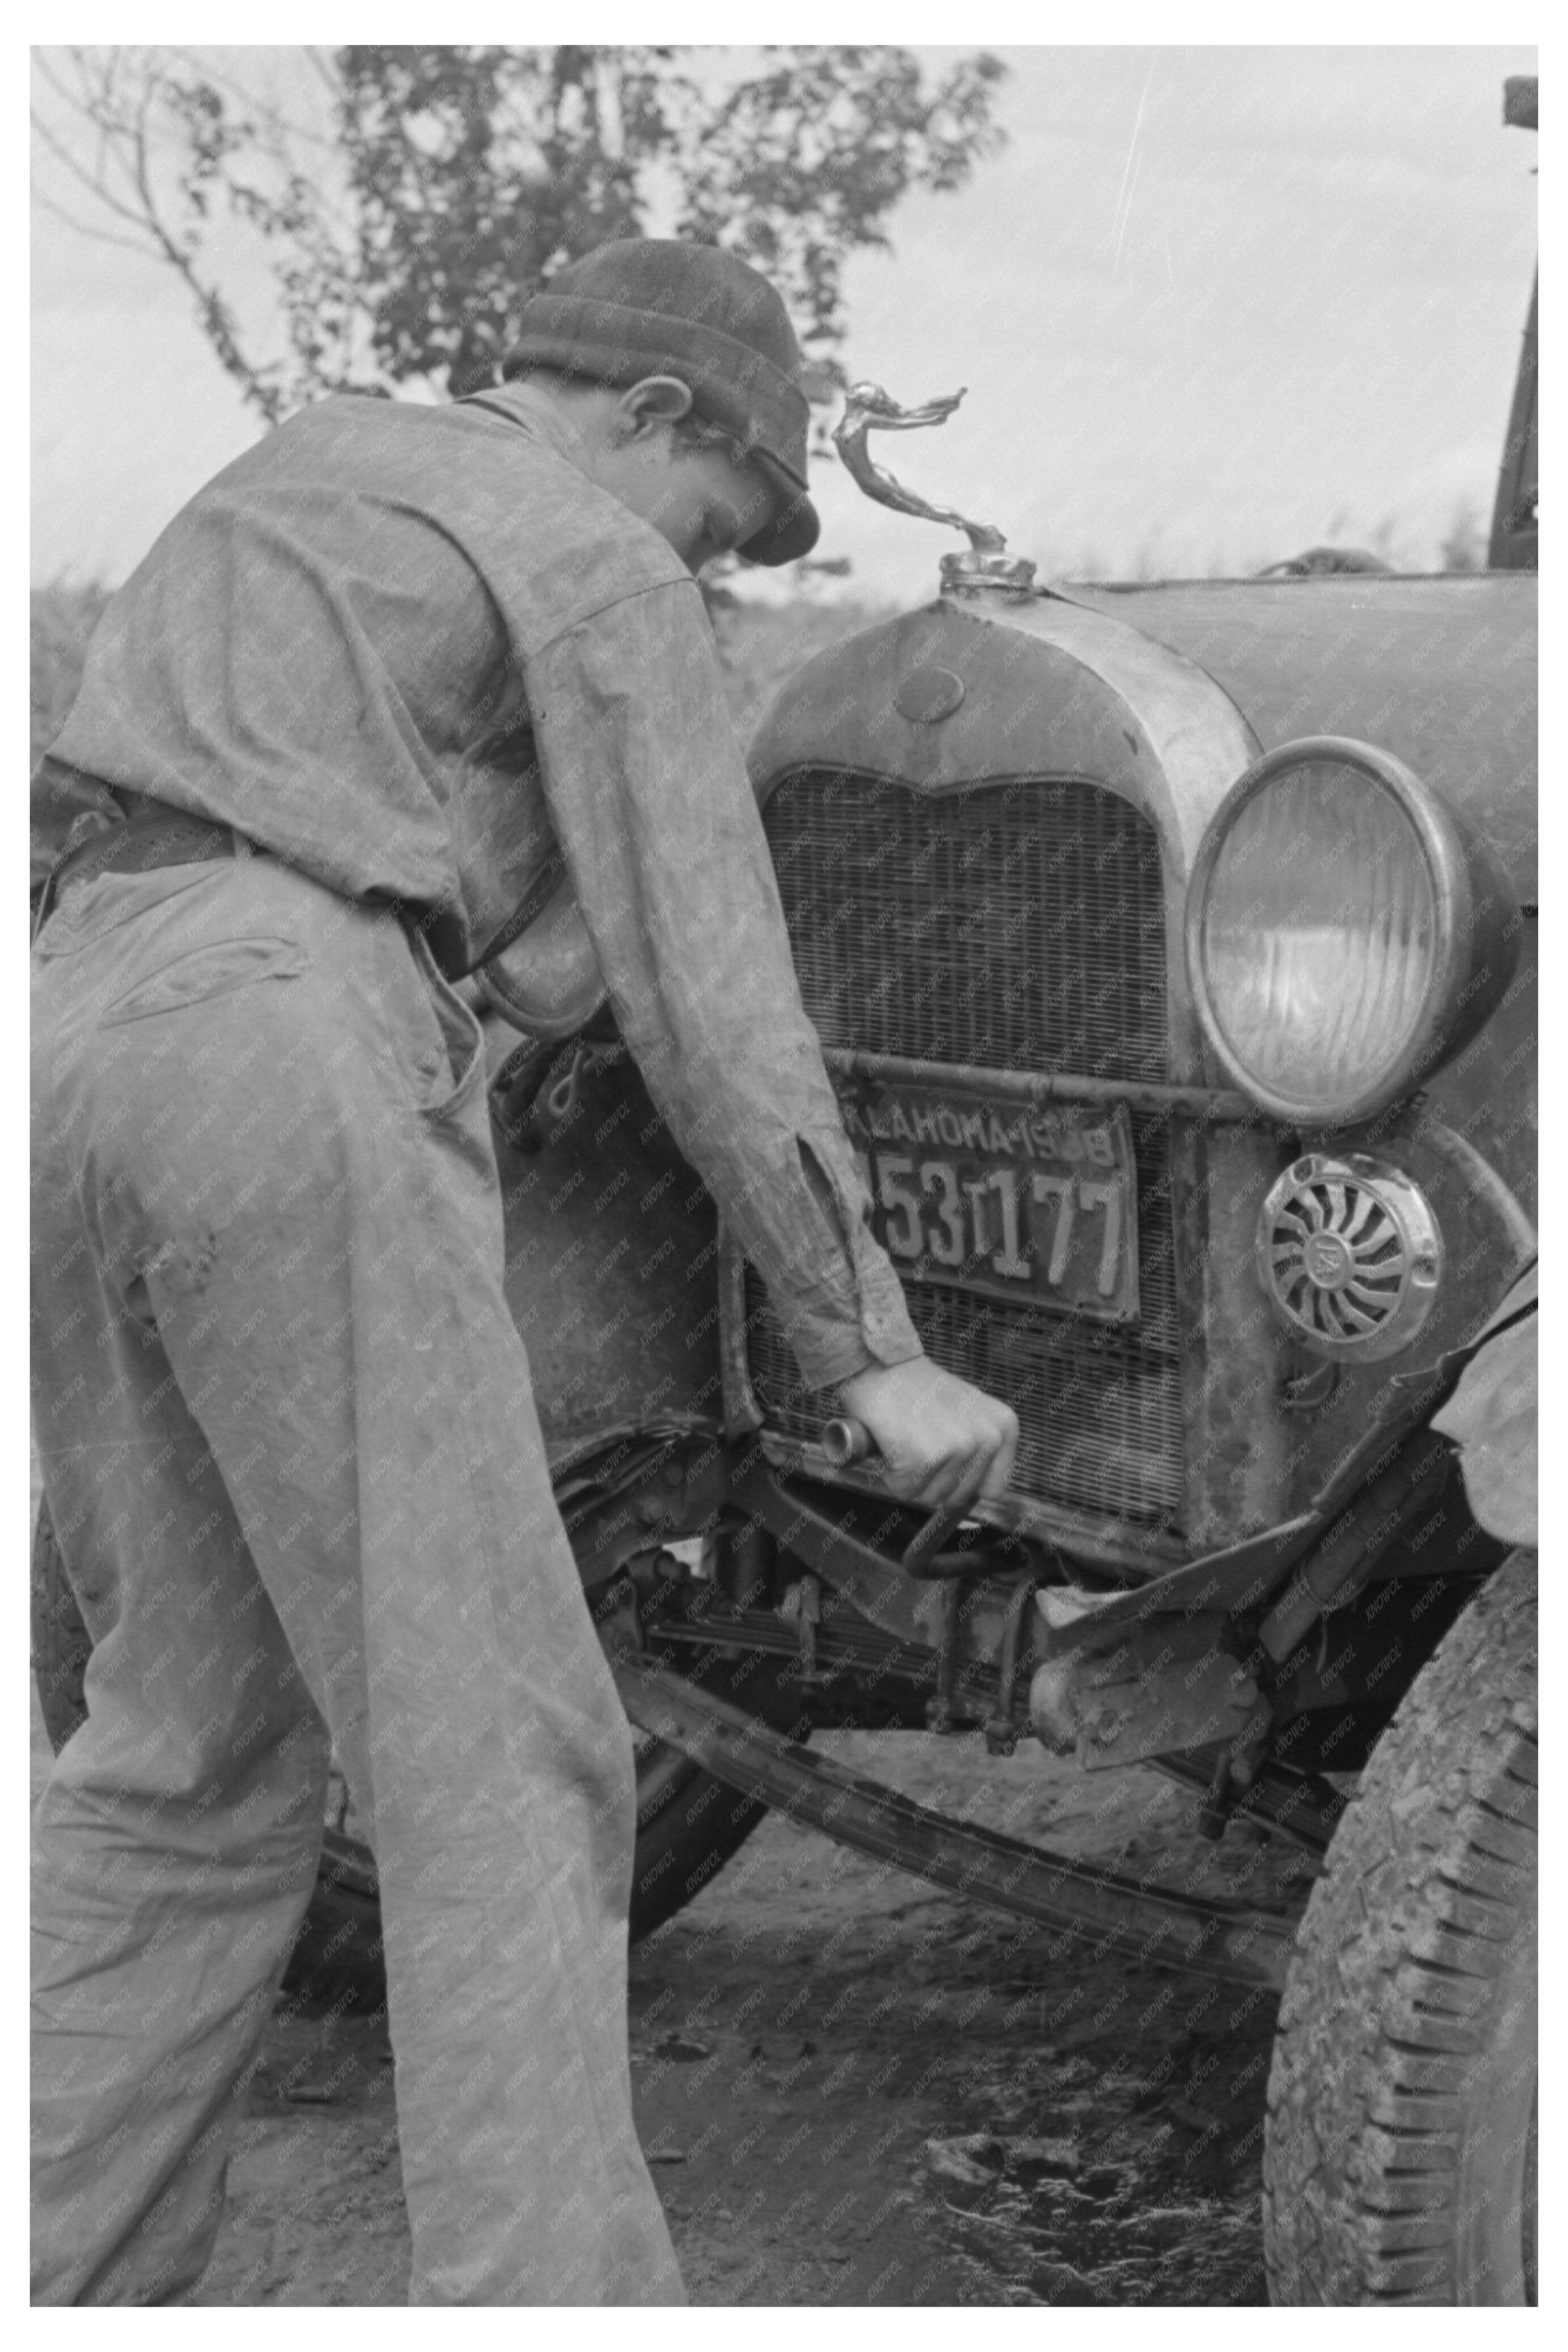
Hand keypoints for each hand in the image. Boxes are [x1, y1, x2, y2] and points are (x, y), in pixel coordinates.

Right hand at [835, 1356, 1018, 1514]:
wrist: (880, 1362)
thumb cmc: (915, 1389)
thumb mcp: (966, 1414)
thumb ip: (978, 1449)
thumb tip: (972, 1497)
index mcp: (1004, 1427)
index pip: (993, 1489)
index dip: (961, 1484)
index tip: (943, 1463)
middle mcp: (989, 1437)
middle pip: (958, 1497)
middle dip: (930, 1482)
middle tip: (917, 1445)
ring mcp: (959, 1446)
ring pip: (930, 1497)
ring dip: (909, 1479)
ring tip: (905, 1442)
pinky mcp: (926, 1455)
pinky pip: (904, 1490)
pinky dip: (890, 1475)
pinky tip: (892, 1444)